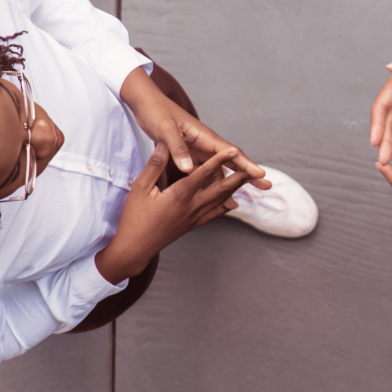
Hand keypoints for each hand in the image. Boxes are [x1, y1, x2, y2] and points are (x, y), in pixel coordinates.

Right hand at [96, 143, 251, 283]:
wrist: (136, 247)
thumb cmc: (135, 217)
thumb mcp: (141, 188)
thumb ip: (155, 165)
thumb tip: (164, 144)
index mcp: (180, 195)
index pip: (204, 173)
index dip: (220, 160)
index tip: (233, 151)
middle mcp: (192, 206)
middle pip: (222, 189)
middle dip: (239, 177)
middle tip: (256, 168)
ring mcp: (195, 217)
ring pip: (221, 201)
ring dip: (235, 189)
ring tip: (248, 179)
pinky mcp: (193, 225)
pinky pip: (214, 214)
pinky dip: (225, 206)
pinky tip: (233, 202)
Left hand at [120, 67, 270, 189]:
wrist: (145, 103)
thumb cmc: (156, 112)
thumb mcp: (165, 130)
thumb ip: (177, 149)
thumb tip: (190, 170)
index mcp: (204, 136)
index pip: (230, 152)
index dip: (246, 164)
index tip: (261, 175)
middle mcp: (205, 143)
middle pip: (231, 162)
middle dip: (248, 174)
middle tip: (266, 187)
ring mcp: (197, 149)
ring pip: (217, 169)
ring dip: (228, 182)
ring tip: (236, 202)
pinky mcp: (188, 154)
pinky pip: (203, 170)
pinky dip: (209, 182)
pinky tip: (211, 194)